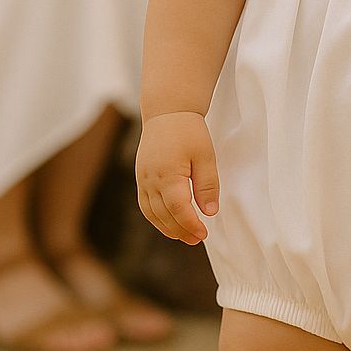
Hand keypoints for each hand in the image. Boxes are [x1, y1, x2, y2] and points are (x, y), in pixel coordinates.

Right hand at [135, 110, 218, 243]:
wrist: (167, 112)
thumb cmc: (188, 131)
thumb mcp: (206, 156)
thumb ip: (207, 185)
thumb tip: (209, 212)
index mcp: (168, 174)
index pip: (177, 209)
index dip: (190, 225)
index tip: (203, 234)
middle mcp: (151, 179)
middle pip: (163, 215)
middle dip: (180, 230)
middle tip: (198, 239)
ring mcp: (142, 179)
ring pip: (151, 213)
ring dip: (167, 228)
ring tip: (185, 236)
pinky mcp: (140, 178)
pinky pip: (145, 205)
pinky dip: (156, 218)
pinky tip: (170, 222)